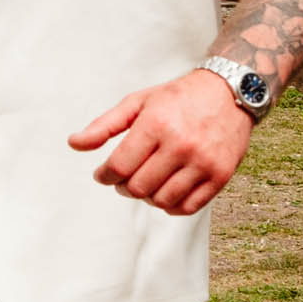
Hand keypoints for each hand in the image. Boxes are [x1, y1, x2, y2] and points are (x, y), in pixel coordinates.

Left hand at [67, 69, 253, 214]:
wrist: (228, 93)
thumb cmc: (177, 98)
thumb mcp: (137, 102)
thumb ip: (104, 125)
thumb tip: (74, 143)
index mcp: (156, 124)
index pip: (119, 166)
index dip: (104, 176)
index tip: (102, 174)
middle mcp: (181, 145)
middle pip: (138, 187)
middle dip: (123, 187)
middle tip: (123, 179)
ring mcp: (203, 162)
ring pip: (161, 200)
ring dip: (146, 197)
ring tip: (144, 182)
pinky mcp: (221, 175)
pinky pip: (188, 207)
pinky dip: (170, 206)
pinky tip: (164, 192)